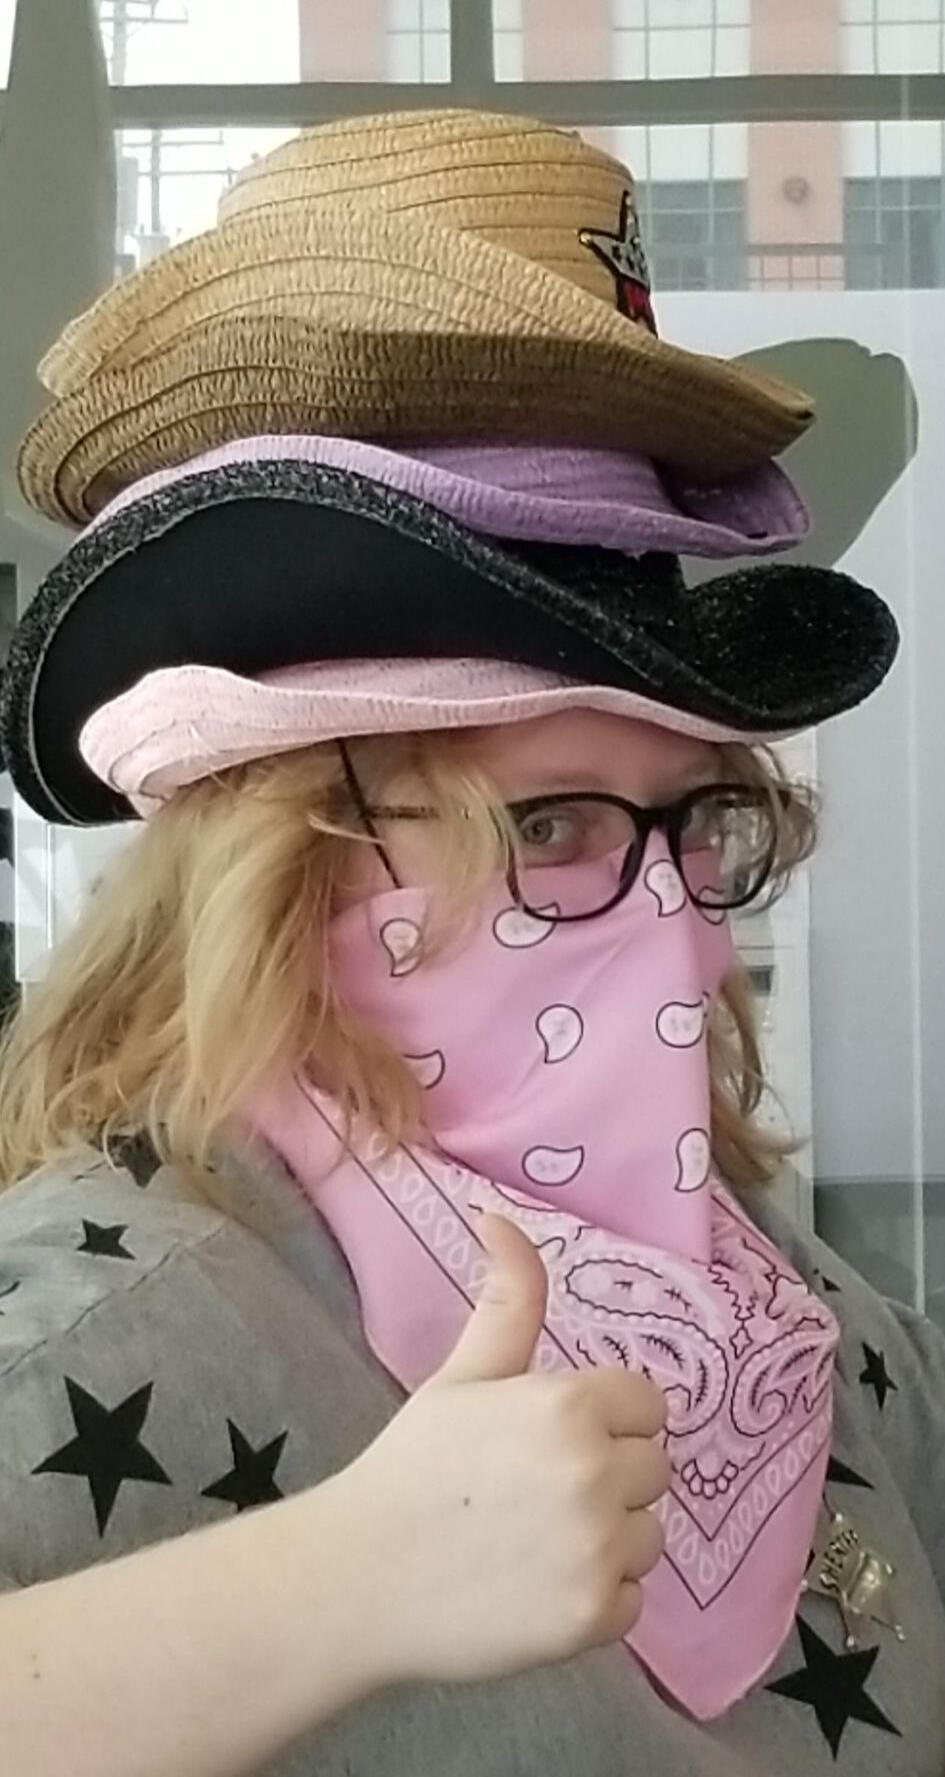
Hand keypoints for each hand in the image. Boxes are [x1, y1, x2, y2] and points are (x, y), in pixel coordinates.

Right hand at [346, 1213, 669, 1686]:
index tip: (550, 1441)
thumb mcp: (462, 1374)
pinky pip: (635, 1598)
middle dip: (608, 1475)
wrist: (359, 1580)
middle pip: (653, 1467)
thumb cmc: (412, 1467)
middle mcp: (595, 1473)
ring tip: (536, 1540)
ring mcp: (598, 1549)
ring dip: (608, 1538)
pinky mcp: (594, 1618)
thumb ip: (507, 1297)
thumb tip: (500, 1216)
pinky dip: (597, 1597)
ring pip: (649, 1534)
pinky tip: (539, 1584)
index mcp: (567, 1404)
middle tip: (536, 1492)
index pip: (646, 1404)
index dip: (605, 1420)